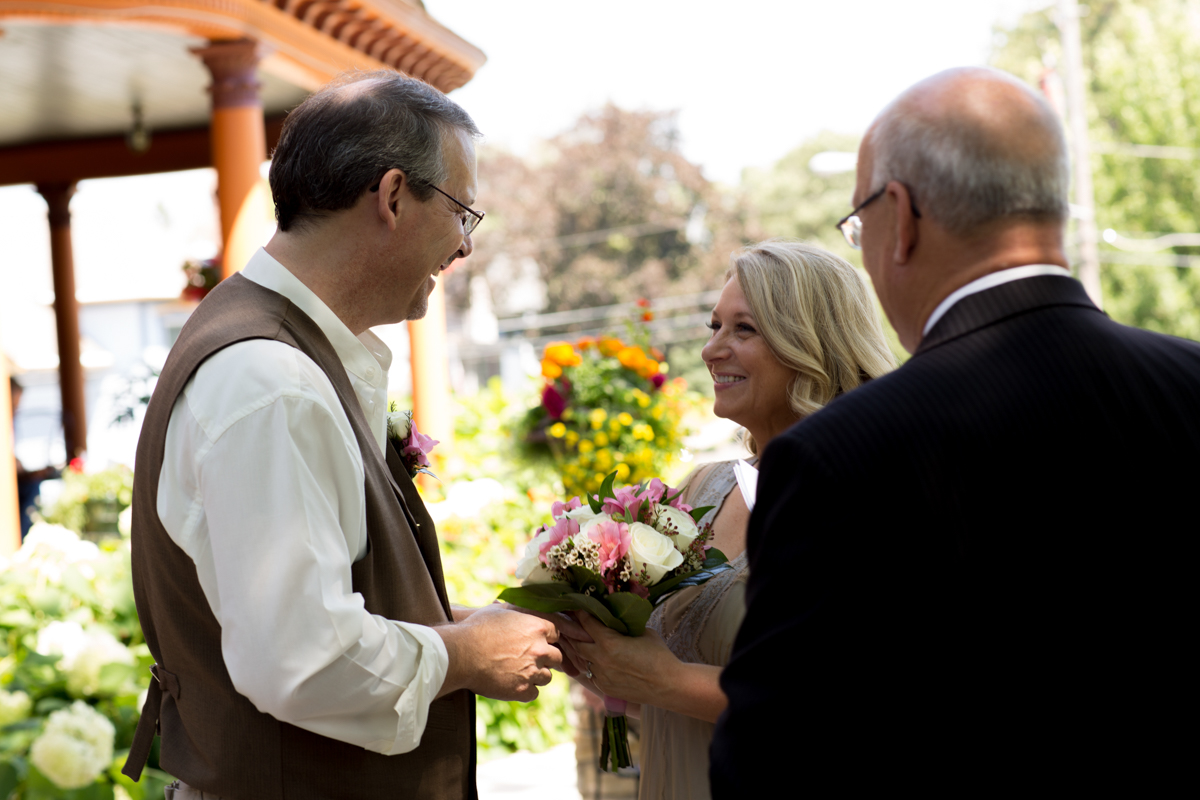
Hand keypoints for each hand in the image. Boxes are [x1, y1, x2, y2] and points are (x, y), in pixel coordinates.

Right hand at [436, 603, 562, 701]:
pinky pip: (534, 693)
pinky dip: (525, 691)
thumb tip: (515, 605)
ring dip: (536, 676)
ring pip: (547, 677)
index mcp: (537, 627)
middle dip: (545, 659)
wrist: (461, 654)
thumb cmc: (476, 629)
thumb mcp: (498, 611)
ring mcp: (532, 671)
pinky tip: (512, 684)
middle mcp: (540, 650)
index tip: (536, 643)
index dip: (546, 639)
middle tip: (529, 660)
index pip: (557, 634)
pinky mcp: (523, 690)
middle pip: (557, 657)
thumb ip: (515, 610)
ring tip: (518, 672)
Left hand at [563, 612, 678, 707]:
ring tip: (571, 639)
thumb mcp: (642, 632)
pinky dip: (588, 664)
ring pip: (581, 659)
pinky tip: (588, 658)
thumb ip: (624, 625)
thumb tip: (614, 617)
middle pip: (576, 642)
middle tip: (567, 622)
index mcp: (609, 642)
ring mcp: (601, 676)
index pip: (587, 623)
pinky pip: (590, 673)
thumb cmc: (659, 655)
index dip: (580, 613)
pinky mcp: (604, 688)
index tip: (575, 606)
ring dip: (578, 649)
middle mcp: (600, 659)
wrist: (668, 685)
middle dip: (572, 632)